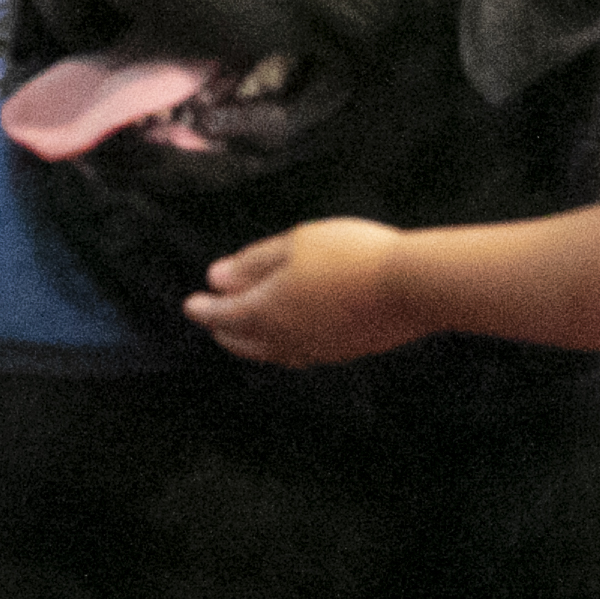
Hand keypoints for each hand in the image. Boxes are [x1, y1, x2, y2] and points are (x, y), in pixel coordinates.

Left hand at [185, 216, 416, 365]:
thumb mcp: (295, 244)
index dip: (204, 309)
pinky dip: (281, 347)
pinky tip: (289, 338)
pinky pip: (299, 354)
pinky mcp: (343, 352)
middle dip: (224, 329)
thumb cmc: (349, 255)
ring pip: (272, 352)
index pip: (224, 315)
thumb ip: (253, 263)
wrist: (409, 287)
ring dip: (251, 342)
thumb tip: (216, 279)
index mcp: (267, 310)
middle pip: (244, 340)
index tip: (189, 305)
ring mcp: (317, 350)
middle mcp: (287, 338)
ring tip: (244, 332)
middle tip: (213, 320)